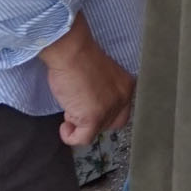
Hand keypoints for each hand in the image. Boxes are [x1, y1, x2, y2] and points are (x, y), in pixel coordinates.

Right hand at [38, 15, 132, 145]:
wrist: (71, 52)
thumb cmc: (78, 59)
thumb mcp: (100, 78)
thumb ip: (104, 93)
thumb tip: (92, 108)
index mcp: (126, 86)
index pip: (121, 111)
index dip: (103, 113)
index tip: (88, 107)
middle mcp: (123, 98)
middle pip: (110, 124)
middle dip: (93, 121)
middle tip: (78, 109)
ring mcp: (109, 108)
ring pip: (95, 131)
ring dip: (78, 124)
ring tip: (70, 106)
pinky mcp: (94, 117)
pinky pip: (83, 139)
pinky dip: (70, 136)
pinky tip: (64, 126)